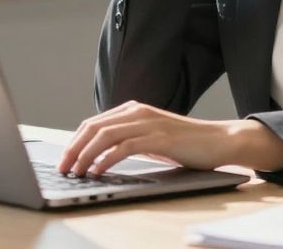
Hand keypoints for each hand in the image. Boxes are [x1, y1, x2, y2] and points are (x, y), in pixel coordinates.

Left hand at [55, 101, 282, 176]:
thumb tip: (101, 156)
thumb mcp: (152, 138)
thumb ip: (130, 140)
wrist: (220, 140)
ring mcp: (148, 123)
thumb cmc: (186, 143)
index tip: (64, 160)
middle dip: (74, 149)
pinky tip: (99, 171)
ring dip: (85, 155)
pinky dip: (107, 159)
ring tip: (76, 172)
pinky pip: (124, 147)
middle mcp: (137, 112)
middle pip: (94, 127)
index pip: (93, 124)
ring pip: (105, 135)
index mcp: (133, 110)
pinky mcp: (158, 137)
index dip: (75, 142)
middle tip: (63, 168)